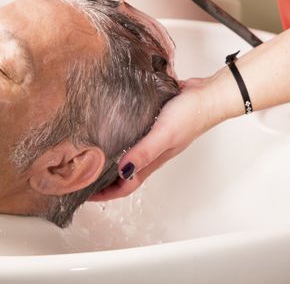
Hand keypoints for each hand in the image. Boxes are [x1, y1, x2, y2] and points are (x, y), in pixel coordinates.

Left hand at [89, 77, 221, 200]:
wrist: (209, 95)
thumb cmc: (191, 116)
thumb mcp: (164, 135)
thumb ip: (144, 152)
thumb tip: (122, 171)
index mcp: (153, 161)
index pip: (126, 185)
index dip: (105, 193)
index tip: (84, 192)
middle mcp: (152, 153)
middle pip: (124, 174)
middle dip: (103, 180)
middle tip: (80, 175)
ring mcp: (154, 139)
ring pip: (128, 156)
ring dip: (110, 160)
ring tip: (90, 155)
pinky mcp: (154, 123)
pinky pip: (134, 137)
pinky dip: (120, 140)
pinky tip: (111, 130)